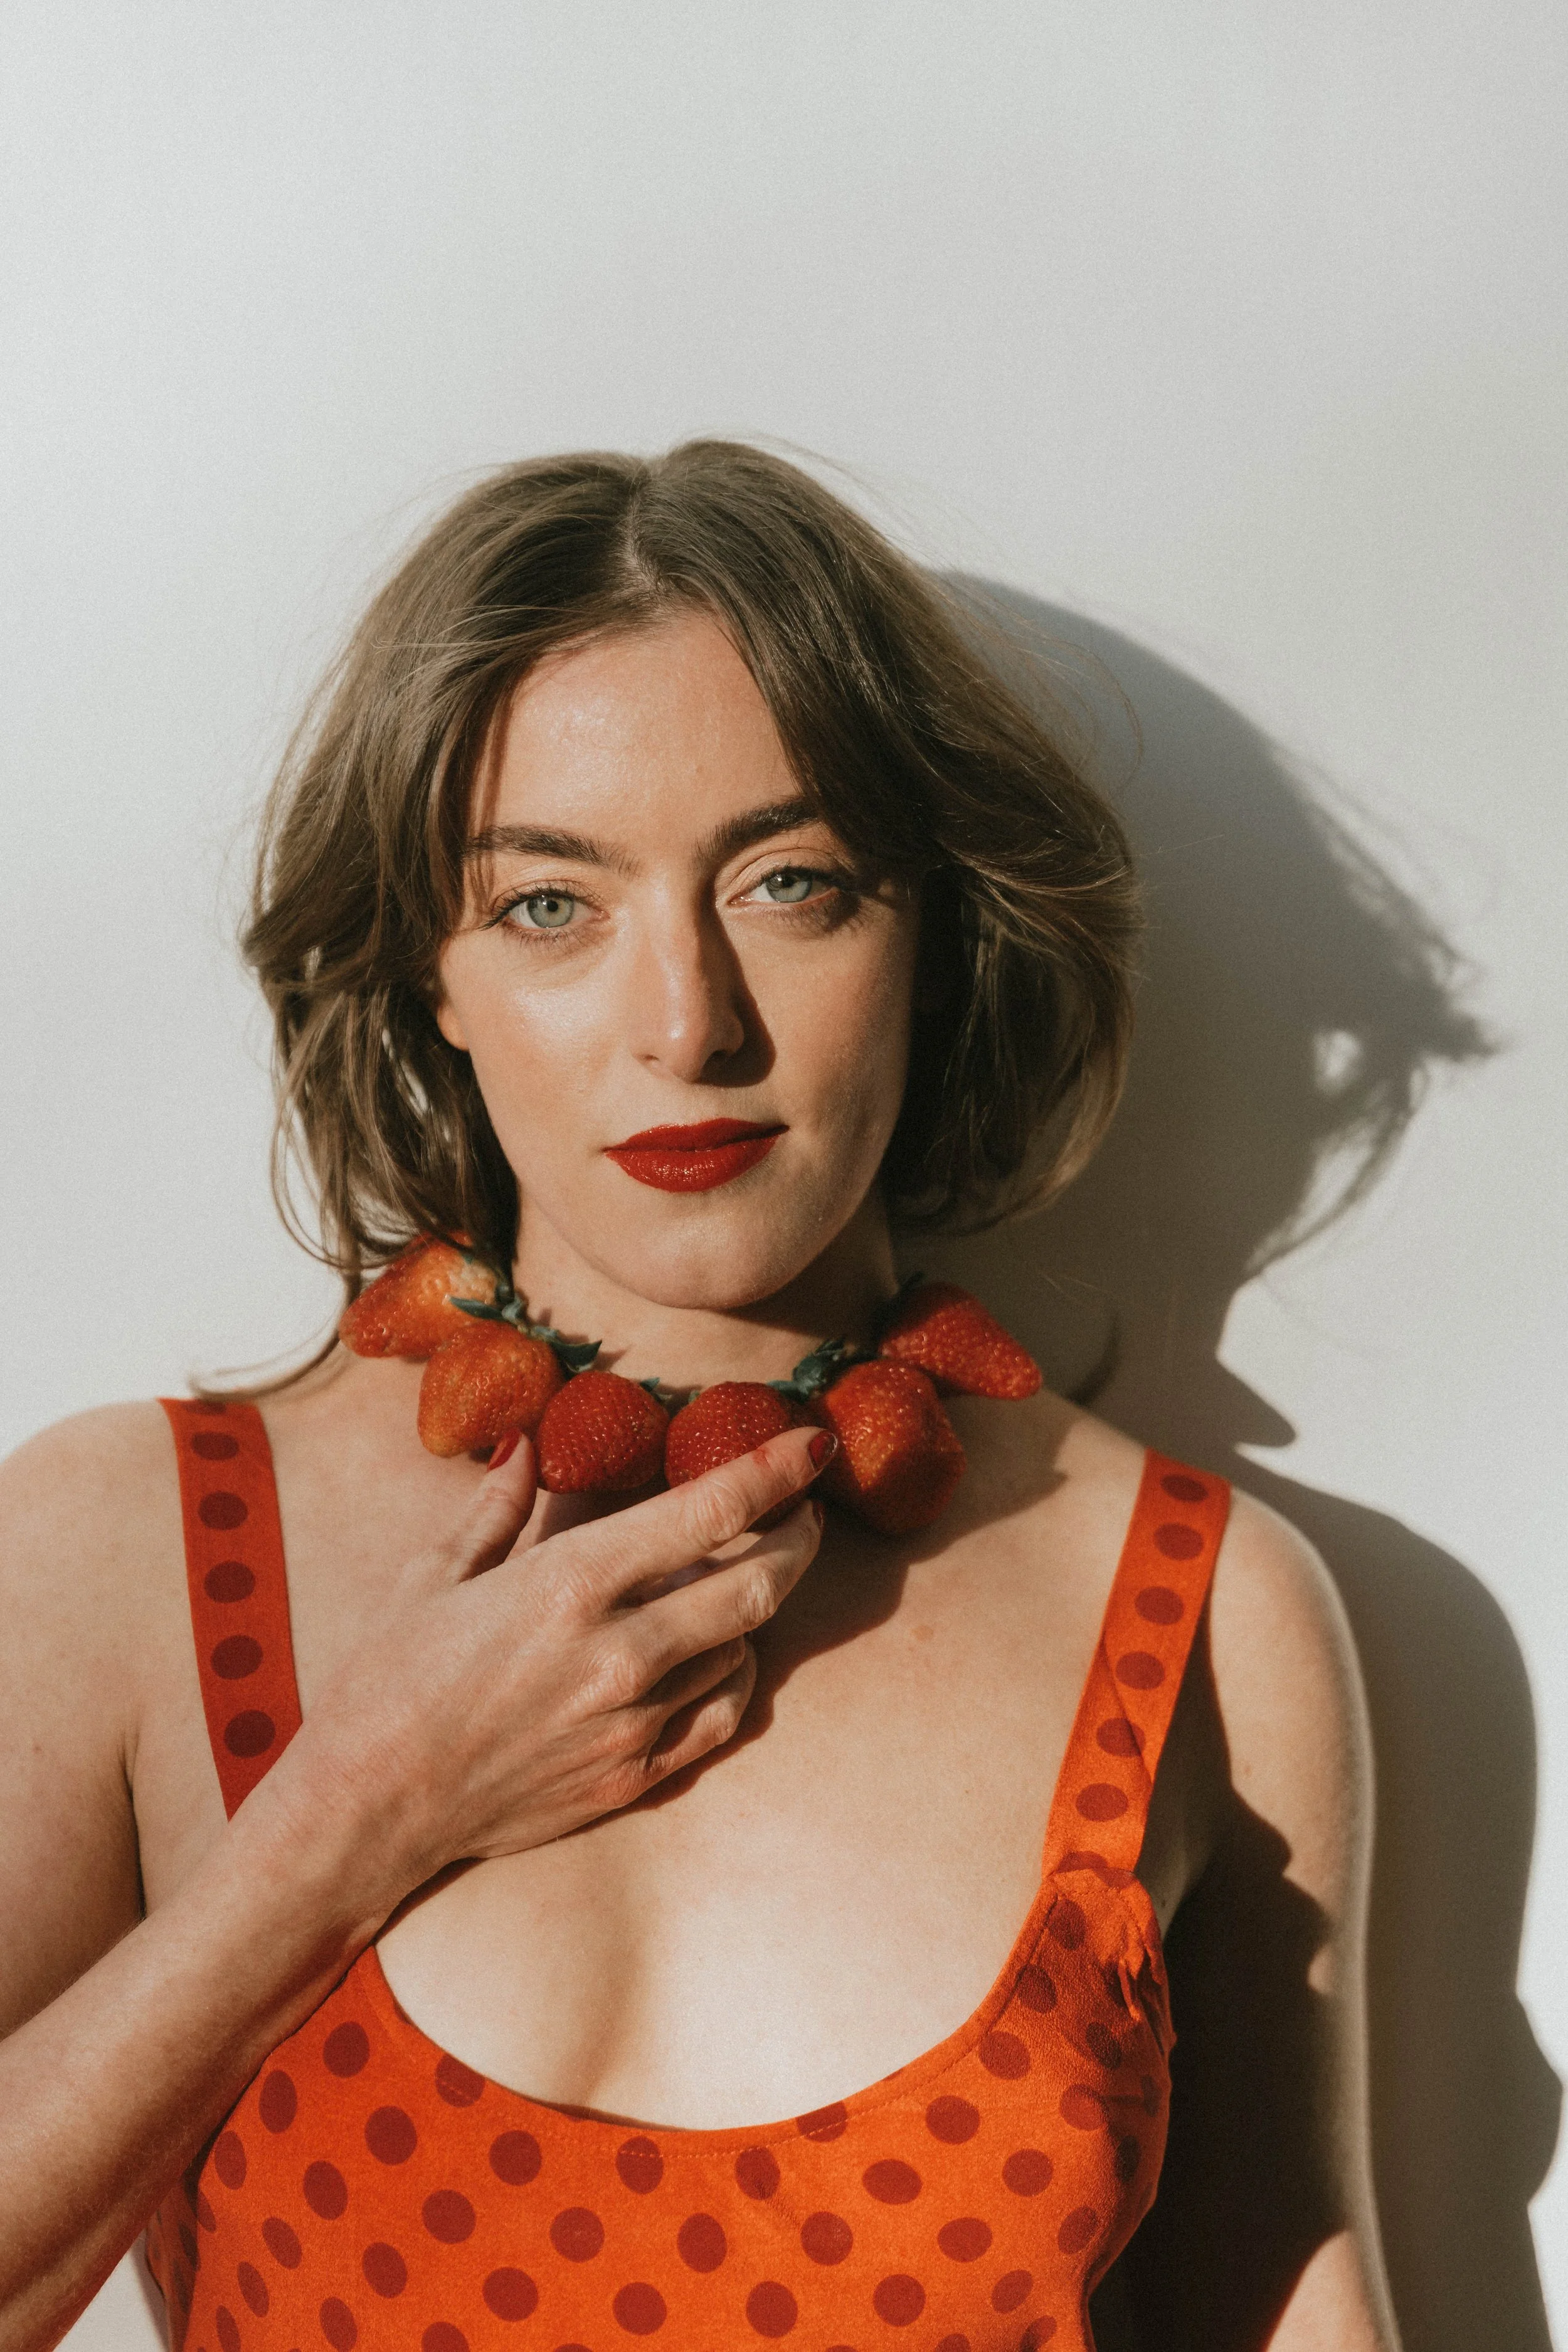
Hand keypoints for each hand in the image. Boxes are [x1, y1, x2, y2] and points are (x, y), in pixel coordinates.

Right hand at [266, 1425, 832, 1913]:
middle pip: (757, 1582)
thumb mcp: (433, 1574)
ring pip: (742, 1646)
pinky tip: (717, 1651)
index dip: (776, 1470)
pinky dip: (735, 1673)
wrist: (366, 1807)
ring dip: (752, 1604)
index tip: (812, 1445)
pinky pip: (721, 1715)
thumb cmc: (387, 1681)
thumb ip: (498, 1505)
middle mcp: (618, 1651)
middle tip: (804, 1508)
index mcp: (570, 1583)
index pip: (711, 1510)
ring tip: (733, 1575)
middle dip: (797, 1535)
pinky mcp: (633, 1777)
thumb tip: (528, 1444)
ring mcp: (633, 1722)